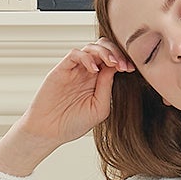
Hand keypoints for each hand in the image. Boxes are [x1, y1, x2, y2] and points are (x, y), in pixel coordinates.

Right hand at [20, 37, 136, 148]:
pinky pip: (75, 54)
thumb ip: (107, 88)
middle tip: (122, 65)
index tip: (130, 68)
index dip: (123, 60)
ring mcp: (74, 70)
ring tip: (111, 63)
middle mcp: (87, 72)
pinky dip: (86, 57)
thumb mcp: (99, 109)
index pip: (113, 61)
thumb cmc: (73, 123)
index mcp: (98, 81)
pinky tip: (93, 70)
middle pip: (103, 48)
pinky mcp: (62, 69)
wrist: (49, 132)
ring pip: (91, 47)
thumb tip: (114, 68)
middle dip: (116, 52)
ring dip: (104, 52)